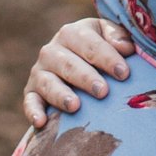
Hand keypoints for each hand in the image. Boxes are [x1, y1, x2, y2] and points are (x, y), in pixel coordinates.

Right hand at [20, 17, 134, 125]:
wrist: (75, 63)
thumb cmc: (99, 50)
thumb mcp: (108, 37)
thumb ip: (118, 37)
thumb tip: (126, 47)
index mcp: (72, 33)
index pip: (89, 43)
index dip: (107, 57)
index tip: (124, 73)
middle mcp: (51, 51)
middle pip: (68, 64)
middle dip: (86, 78)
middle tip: (103, 91)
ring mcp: (39, 72)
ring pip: (48, 83)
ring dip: (60, 95)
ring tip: (75, 106)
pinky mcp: (31, 92)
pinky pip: (29, 102)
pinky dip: (33, 111)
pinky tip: (41, 122)